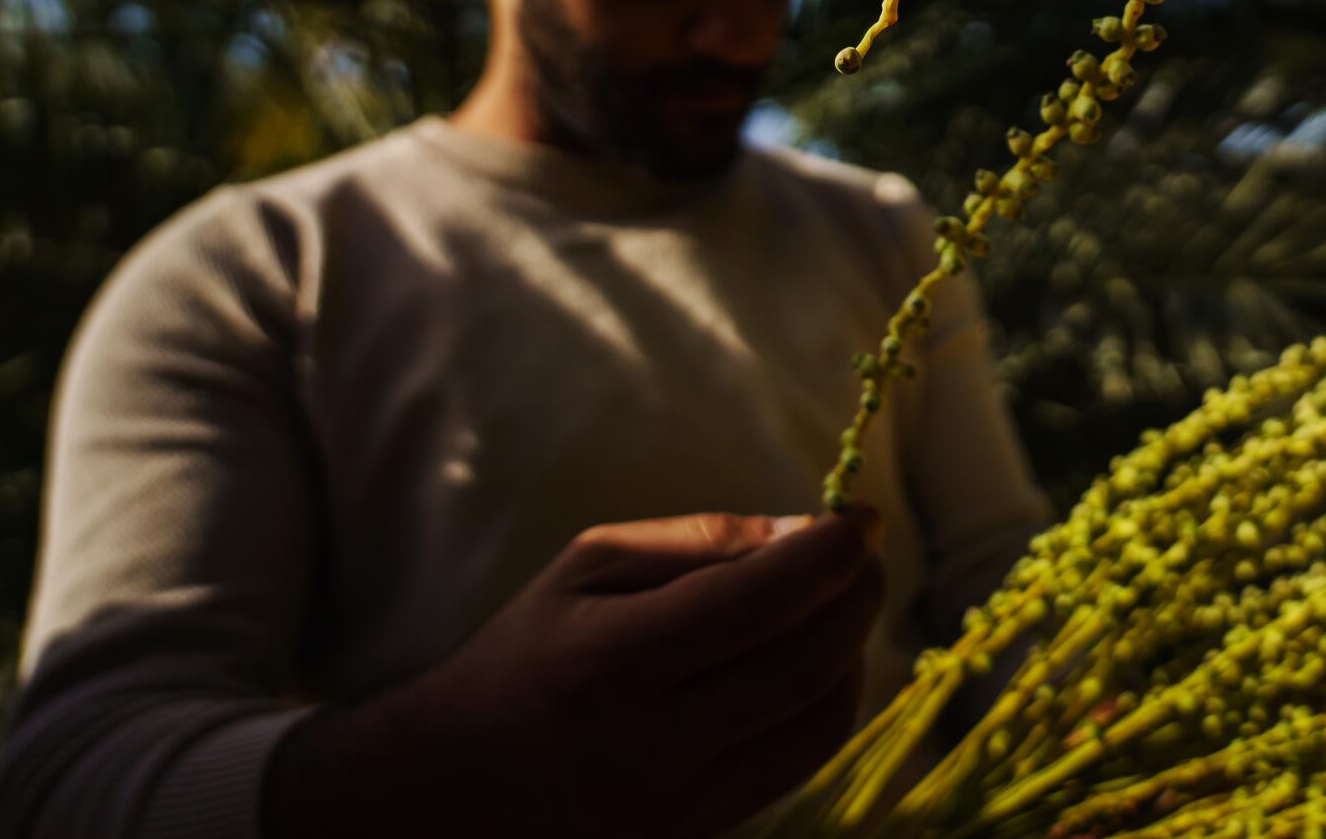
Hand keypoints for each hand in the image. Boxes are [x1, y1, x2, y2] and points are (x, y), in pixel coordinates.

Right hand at [265, 506, 885, 838]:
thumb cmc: (531, 650)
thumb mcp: (591, 565)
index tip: (858, 517)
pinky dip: (830, 700)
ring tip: (842, 602)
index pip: (755, 604)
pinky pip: (799, 762)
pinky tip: (819, 659)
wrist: (462, 784)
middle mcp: (651, 745)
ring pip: (818, 721)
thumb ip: (703, 542)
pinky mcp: (702, 835)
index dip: (827, 555)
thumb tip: (811, 533)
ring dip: (854, 650)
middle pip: (803, 665)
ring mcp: (681, 805)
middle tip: (864, 554)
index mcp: (611, 662)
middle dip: (856, 597)